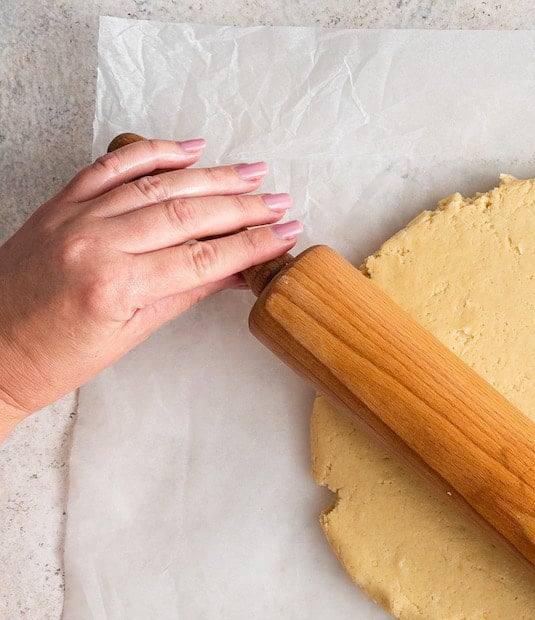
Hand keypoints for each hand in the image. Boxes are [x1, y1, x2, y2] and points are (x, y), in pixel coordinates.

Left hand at [0, 137, 301, 439]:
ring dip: (211, 176)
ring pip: (158, 185)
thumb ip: (184, 293)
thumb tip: (234, 272)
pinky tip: (188, 149)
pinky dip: (152, 152)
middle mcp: (96, 243)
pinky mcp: (60, 203)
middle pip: (188, 215)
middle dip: (242, 207)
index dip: (252, 245)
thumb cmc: (53, 357)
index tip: (284, 234)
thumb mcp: (130, 334)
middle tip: (279, 202)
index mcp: (116, 285)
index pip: (204, 259)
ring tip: (251, 173)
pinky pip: (112, 166)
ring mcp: (76, 217)